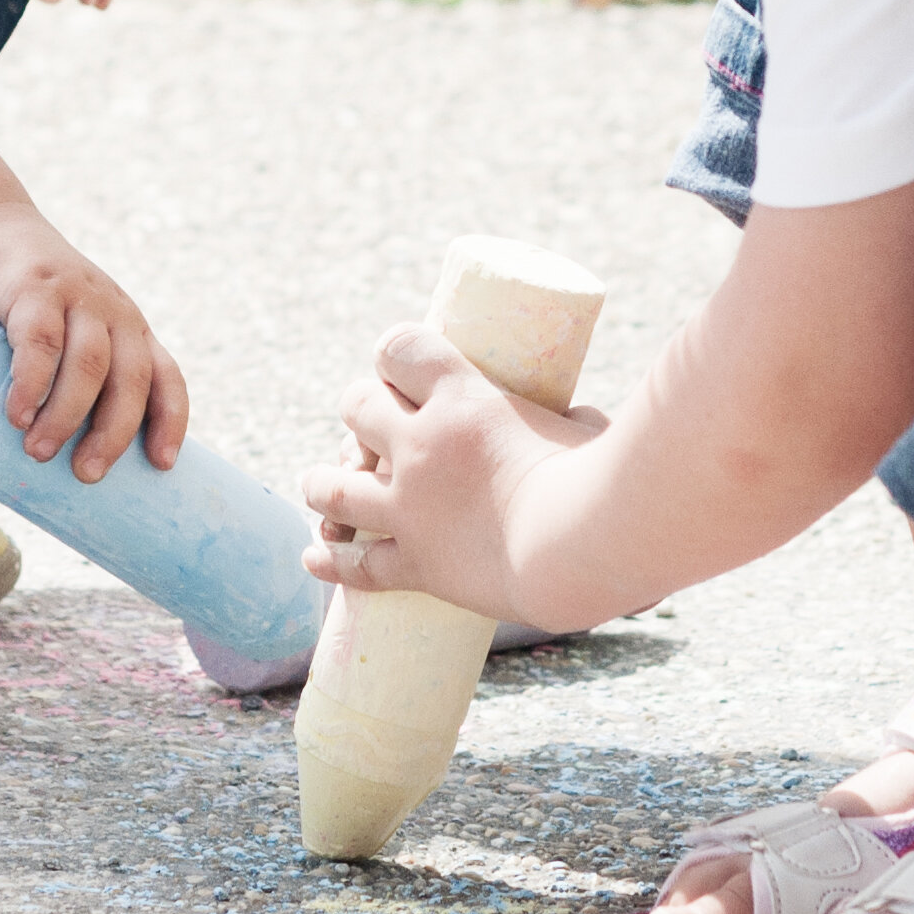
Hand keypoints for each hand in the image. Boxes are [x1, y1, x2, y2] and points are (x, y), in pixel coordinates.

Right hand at [0, 204, 185, 478]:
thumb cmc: (25, 302)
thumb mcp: (63, 332)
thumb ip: (66, 378)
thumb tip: (51, 465)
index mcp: (131, 329)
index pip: (167, 377)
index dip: (170, 421)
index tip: (163, 465)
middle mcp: (114, 311)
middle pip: (130, 379)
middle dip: (113, 433)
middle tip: (86, 475)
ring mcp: (76, 296)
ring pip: (88, 364)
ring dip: (67, 416)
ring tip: (39, 452)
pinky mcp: (33, 287)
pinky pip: (39, 341)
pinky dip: (31, 382)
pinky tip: (18, 413)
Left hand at [294, 325, 608, 622]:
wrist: (579, 548)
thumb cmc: (600, 480)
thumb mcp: (586, 429)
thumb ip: (573, 421)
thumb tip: (580, 423)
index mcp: (460, 398)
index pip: (400, 348)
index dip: (395, 349)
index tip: (401, 359)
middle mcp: (420, 446)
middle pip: (357, 407)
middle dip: (360, 408)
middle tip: (370, 423)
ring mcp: (410, 508)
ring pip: (334, 486)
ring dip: (322, 480)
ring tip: (318, 481)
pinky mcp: (415, 564)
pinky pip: (357, 564)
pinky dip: (331, 559)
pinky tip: (313, 555)